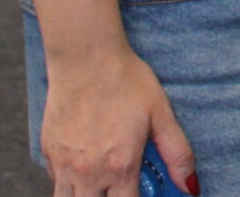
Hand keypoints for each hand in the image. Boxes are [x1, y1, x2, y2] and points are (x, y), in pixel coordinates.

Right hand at [38, 44, 196, 196]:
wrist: (86, 57)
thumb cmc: (125, 80)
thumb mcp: (160, 114)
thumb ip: (177, 153)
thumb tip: (191, 186)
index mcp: (120, 167)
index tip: (141, 192)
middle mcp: (89, 173)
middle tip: (122, 186)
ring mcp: (64, 165)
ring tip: (103, 183)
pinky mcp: (48, 153)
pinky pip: (55, 182)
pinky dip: (69, 184)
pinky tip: (85, 167)